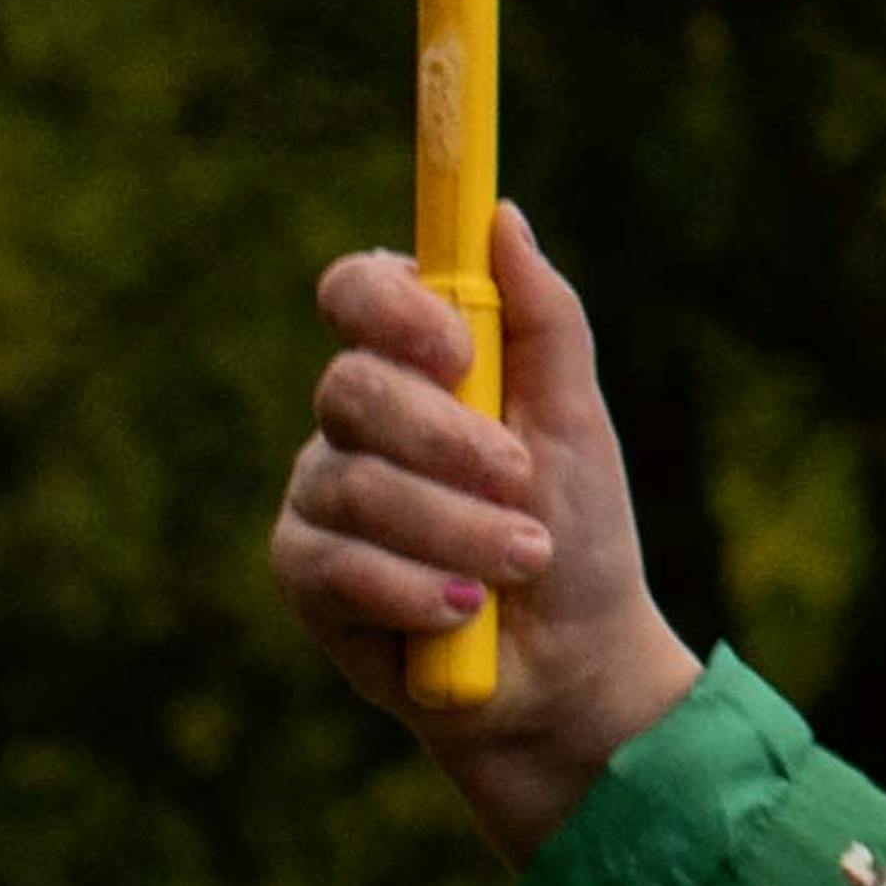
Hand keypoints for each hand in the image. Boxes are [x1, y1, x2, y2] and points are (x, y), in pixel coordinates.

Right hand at [272, 203, 713, 860]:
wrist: (572, 668)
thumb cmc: (578, 534)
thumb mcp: (576, 420)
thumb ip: (543, 319)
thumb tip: (502, 216)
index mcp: (416, 364)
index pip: (357, 290)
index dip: (391, 306)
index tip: (457, 346)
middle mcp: (355, 421)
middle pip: (350, 386)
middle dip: (446, 440)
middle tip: (520, 480)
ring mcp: (323, 497)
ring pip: (353, 484)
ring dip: (454, 529)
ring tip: (521, 561)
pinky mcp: (307, 577)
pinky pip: (333, 563)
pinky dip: (411, 588)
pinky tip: (462, 612)